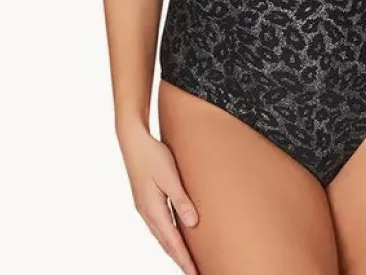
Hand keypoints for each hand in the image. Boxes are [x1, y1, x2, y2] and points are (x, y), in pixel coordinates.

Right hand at [118, 122, 199, 274]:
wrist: (133, 141)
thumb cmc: (153, 155)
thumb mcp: (170, 176)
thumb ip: (181, 199)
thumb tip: (192, 224)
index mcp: (153, 209)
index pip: (172, 241)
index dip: (184, 259)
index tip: (194, 273)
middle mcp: (147, 213)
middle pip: (166, 244)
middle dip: (180, 260)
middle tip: (193, 273)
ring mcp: (145, 208)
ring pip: (162, 236)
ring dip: (174, 250)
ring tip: (186, 261)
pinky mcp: (146, 201)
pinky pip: (159, 226)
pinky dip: (168, 238)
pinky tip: (175, 238)